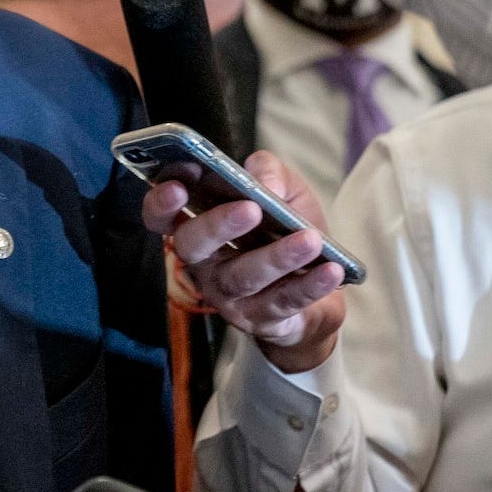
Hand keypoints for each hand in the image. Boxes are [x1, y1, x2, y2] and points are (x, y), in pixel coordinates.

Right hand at [142, 150, 345, 372]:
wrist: (319, 286)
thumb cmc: (287, 231)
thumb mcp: (283, 190)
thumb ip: (270, 171)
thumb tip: (264, 181)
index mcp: (199, 227)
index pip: (162, 217)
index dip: (161, 202)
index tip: (178, 185)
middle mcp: (205, 263)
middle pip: (193, 247)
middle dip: (218, 226)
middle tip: (250, 208)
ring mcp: (230, 296)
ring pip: (243, 277)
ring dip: (277, 257)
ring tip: (310, 239)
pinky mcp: (262, 319)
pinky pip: (283, 302)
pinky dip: (309, 286)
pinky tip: (330, 270)